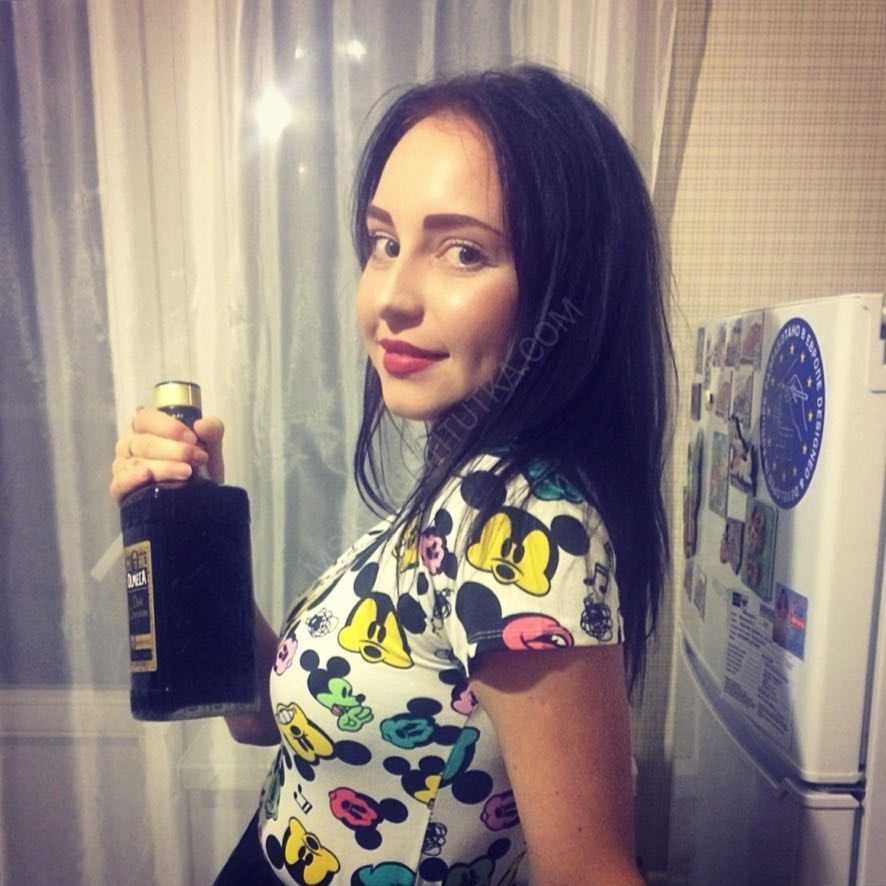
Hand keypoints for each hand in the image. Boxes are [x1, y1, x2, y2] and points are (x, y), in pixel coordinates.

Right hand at [109, 408, 224, 501]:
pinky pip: (121, 482)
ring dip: (163, 466)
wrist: (200, 502)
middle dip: (174, 450)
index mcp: (146, 429)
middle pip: (144, 442)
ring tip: (187, 472)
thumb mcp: (210, 448)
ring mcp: (123, 467)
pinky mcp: (121, 490)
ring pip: (138, 463)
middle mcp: (131, 445)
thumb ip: (212, 431)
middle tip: (197, 458)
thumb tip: (202, 424)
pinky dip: (133, 478)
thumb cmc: (199, 468)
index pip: (146, 419)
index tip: (192, 438)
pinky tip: (147, 476)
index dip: (168, 426)